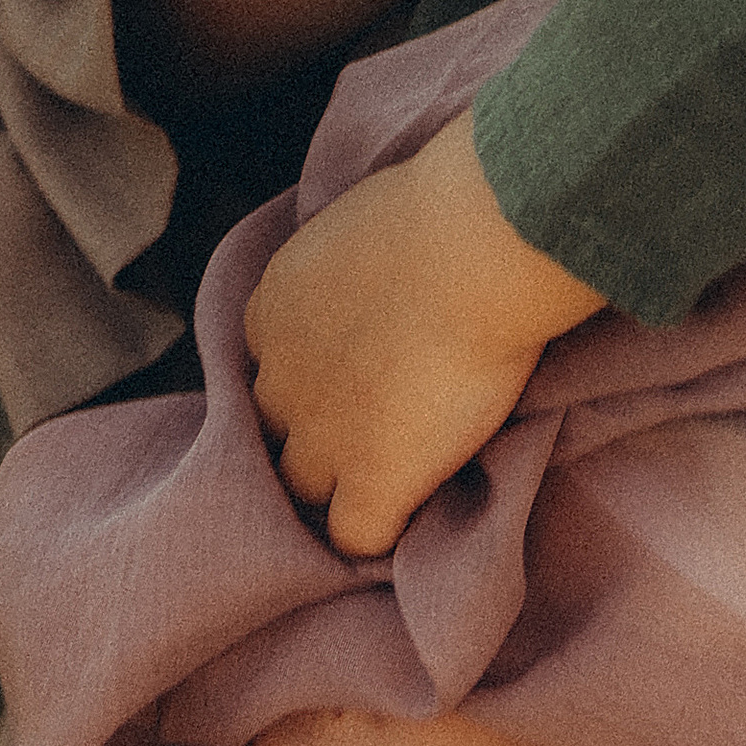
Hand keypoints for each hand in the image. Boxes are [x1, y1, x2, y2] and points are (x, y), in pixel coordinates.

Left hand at [244, 109, 602, 555]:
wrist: (471, 248)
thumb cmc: (447, 208)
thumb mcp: (378, 219)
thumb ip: (368, 255)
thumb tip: (407, 256)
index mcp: (275, 306)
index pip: (273, 362)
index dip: (316, 373)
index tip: (360, 369)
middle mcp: (280, 376)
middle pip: (275, 427)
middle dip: (314, 431)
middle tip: (377, 425)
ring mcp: (321, 437)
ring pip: (303, 487)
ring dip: (339, 487)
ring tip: (391, 484)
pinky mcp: (370, 482)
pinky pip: (355, 537)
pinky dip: (381, 532)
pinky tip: (415, 517)